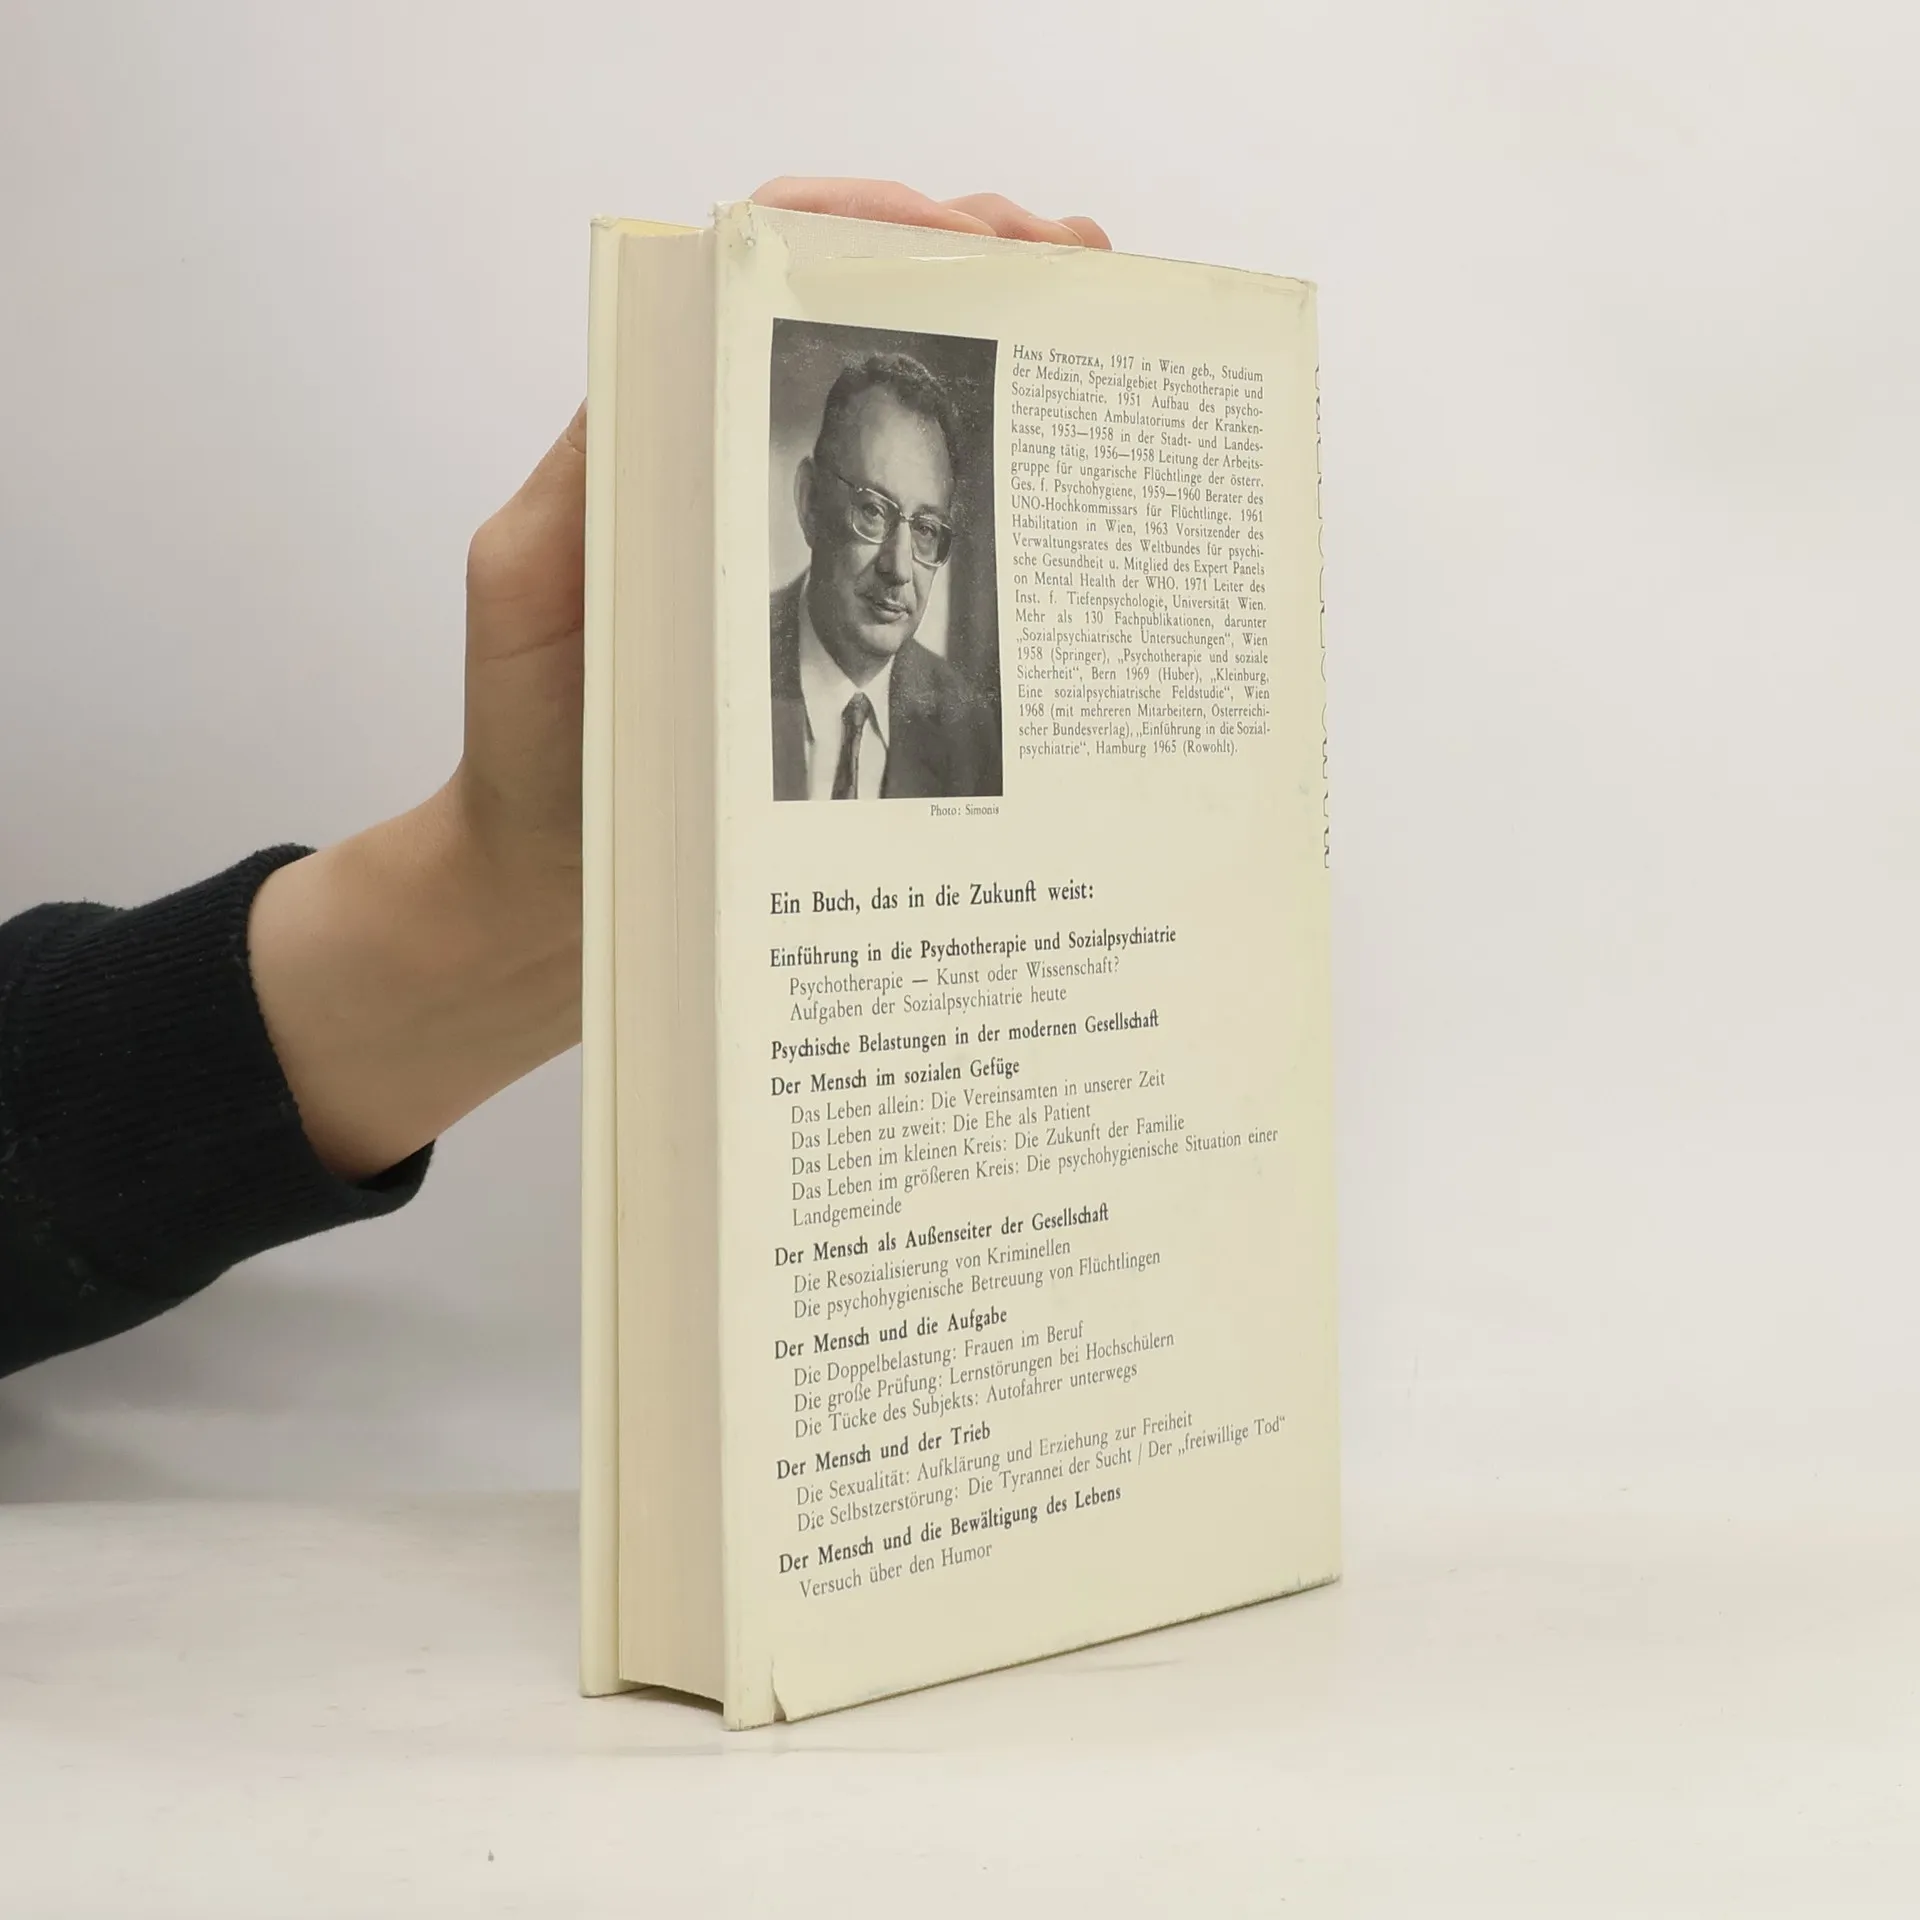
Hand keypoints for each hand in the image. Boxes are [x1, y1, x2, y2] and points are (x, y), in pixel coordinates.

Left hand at [249, 180, 1109, 1180]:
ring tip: (1099, 328)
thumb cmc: (530, 745)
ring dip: (1006, 365)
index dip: (859, 232)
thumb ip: (586, 476)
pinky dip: (998, 503)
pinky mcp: (839, 634)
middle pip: (859, 331)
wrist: (551, 889)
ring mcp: (799, 553)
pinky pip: (925, 550)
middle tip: (1073, 262)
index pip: (758, 281)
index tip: (954, 230)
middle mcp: (740, 476)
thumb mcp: (529, 585)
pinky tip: (1063, 491)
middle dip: (973, 271)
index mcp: (663, 436)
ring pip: (910, 430)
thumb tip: (666, 368)